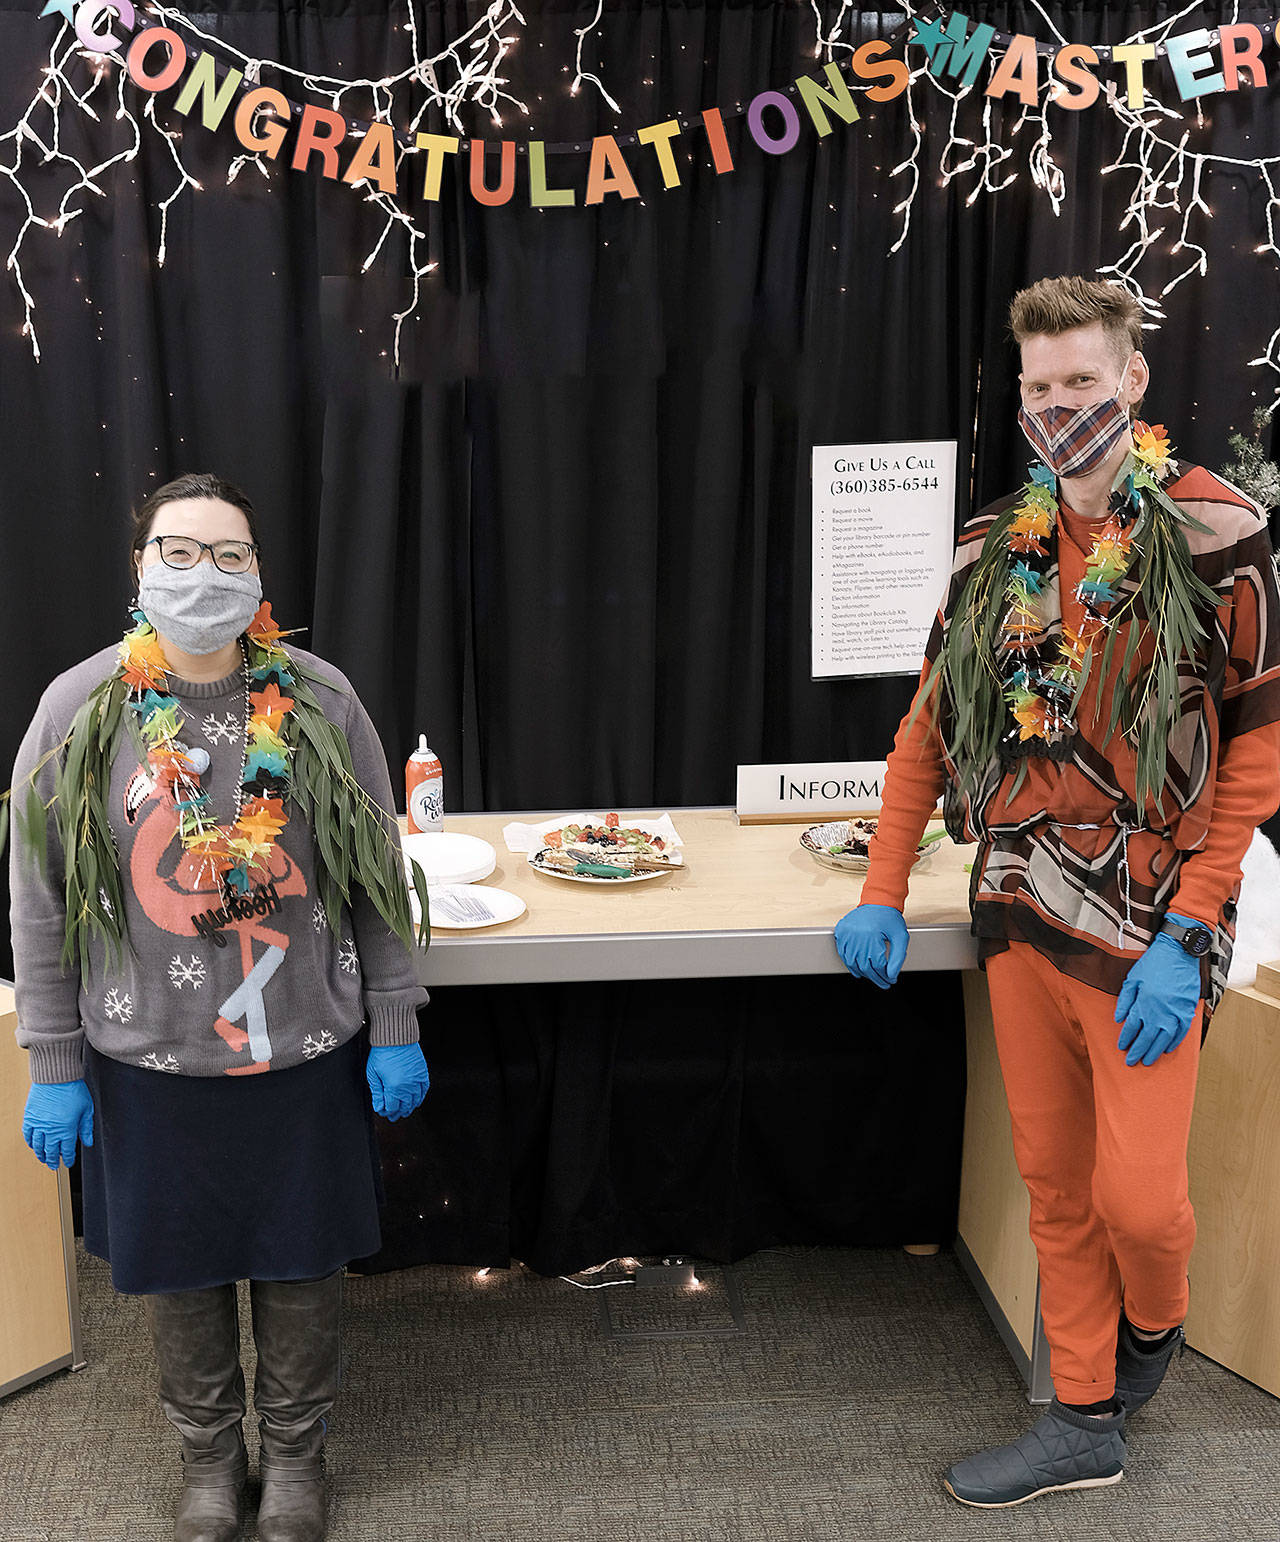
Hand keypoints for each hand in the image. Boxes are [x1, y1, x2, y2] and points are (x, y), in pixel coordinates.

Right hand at [23, 1080, 94, 1169]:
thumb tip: (88, 1142)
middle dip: (53, 1160)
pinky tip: (33, 1145)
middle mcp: (51, 1129)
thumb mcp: (87, 1109)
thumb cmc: (73, 1090)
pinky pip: (27, 1134)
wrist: (57, 1076)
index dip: (68, 1158)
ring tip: (43, 1158)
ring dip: (40, 1154)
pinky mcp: (29, 1117)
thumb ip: (86, 1127)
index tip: (69, 1162)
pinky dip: (30, 1142)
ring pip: (38, 1145)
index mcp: (67, 1128)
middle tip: (54, 1166)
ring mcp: (38, 1124)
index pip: (66, 1150)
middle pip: (51, 1151)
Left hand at [366, 1043, 429, 1119]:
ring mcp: (417, 1079)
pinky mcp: (422, 1072)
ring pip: (415, 1100)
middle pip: (404, 1106)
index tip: (382, 1110)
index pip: (391, 1107)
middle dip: (397, 1113)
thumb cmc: (382, 1053)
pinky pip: (424, 1090)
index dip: (386, 1111)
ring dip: (409, 1107)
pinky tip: (416, 1100)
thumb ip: (377, 1093)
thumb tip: (379, 1107)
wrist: (395, 1037)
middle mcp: (408, 1086)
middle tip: (392, 1116)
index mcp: (394, 1087)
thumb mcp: (373, 1074)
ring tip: (404, 1111)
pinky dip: (420, 1097)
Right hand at [834, 904, 908, 988]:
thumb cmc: (890, 918)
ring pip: (852, 962)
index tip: (891, 979)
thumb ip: (898, 957)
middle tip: (883, 983)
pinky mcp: (841, 931)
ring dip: (861, 973)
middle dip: (875, 978)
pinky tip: (856, 969)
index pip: (877, 965)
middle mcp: (857, 936)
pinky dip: (848, 963)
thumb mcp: (901, 937)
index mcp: (872, 937)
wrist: (878, 900)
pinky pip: (842, 953)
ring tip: (871, 977)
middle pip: (864, 966)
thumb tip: (891, 975)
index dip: (885, 975)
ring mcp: (847, 934)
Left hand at [1115, 912, 1203, 1066]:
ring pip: (1163, 1040)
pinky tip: (1167, 1049)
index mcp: (1143, 1003)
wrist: (1178, 954)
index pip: (1131, 1028)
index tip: (1121, 1047)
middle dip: (1137, 1051)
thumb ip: (1124, 1001)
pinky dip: (1173, 1043)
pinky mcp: (1187, 1011)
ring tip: (1147, 1061)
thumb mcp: (1132, 979)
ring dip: (1154, 1052)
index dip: (1126, 1039)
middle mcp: (1158, 1012)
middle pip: (1146, 1038)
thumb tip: (1118, 1019)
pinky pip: (1181, 1033)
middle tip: (1131, 1062)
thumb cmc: (1152, 964)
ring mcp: (1175, 1013)